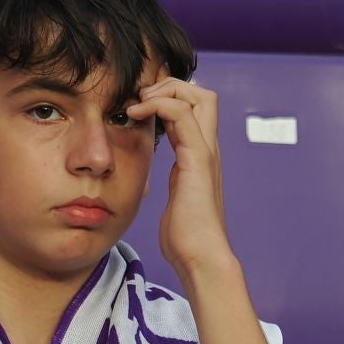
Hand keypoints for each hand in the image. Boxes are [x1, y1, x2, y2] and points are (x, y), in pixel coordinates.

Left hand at [125, 79, 232, 281]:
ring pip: (198, 96)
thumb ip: (173, 179)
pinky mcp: (197, 160)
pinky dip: (158, 105)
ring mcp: (206, 152)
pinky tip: (135, 115)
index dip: (170, 96)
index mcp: (201, 156)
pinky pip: (182, 114)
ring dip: (163, 91)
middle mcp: (208, 148)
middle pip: (203, 94)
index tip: (140, 107)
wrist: (199, 257)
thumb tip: (158, 176)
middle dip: (170, 86)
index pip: (196, 107)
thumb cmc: (184, 236)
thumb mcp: (175, 197)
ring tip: (137, 104)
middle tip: (140, 100)